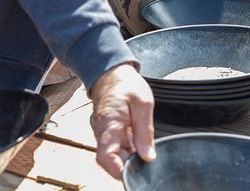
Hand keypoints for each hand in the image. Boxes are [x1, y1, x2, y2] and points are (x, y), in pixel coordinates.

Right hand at [89, 64, 155, 178]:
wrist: (113, 74)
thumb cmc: (127, 85)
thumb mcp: (143, 104)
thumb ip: (144, 131)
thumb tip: (148, 156)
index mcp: (108, 124)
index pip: (106, 156)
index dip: (118, 170)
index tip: (133, 175)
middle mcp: (102, 132)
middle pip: (111, 160)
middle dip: (128, 165)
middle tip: (146, 161)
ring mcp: (103, 133)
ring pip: (114, 155)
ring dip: (128, 158)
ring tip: (144, 148)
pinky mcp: (108, 133)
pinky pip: (116, 147)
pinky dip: (127, 150)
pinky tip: (139, 145)